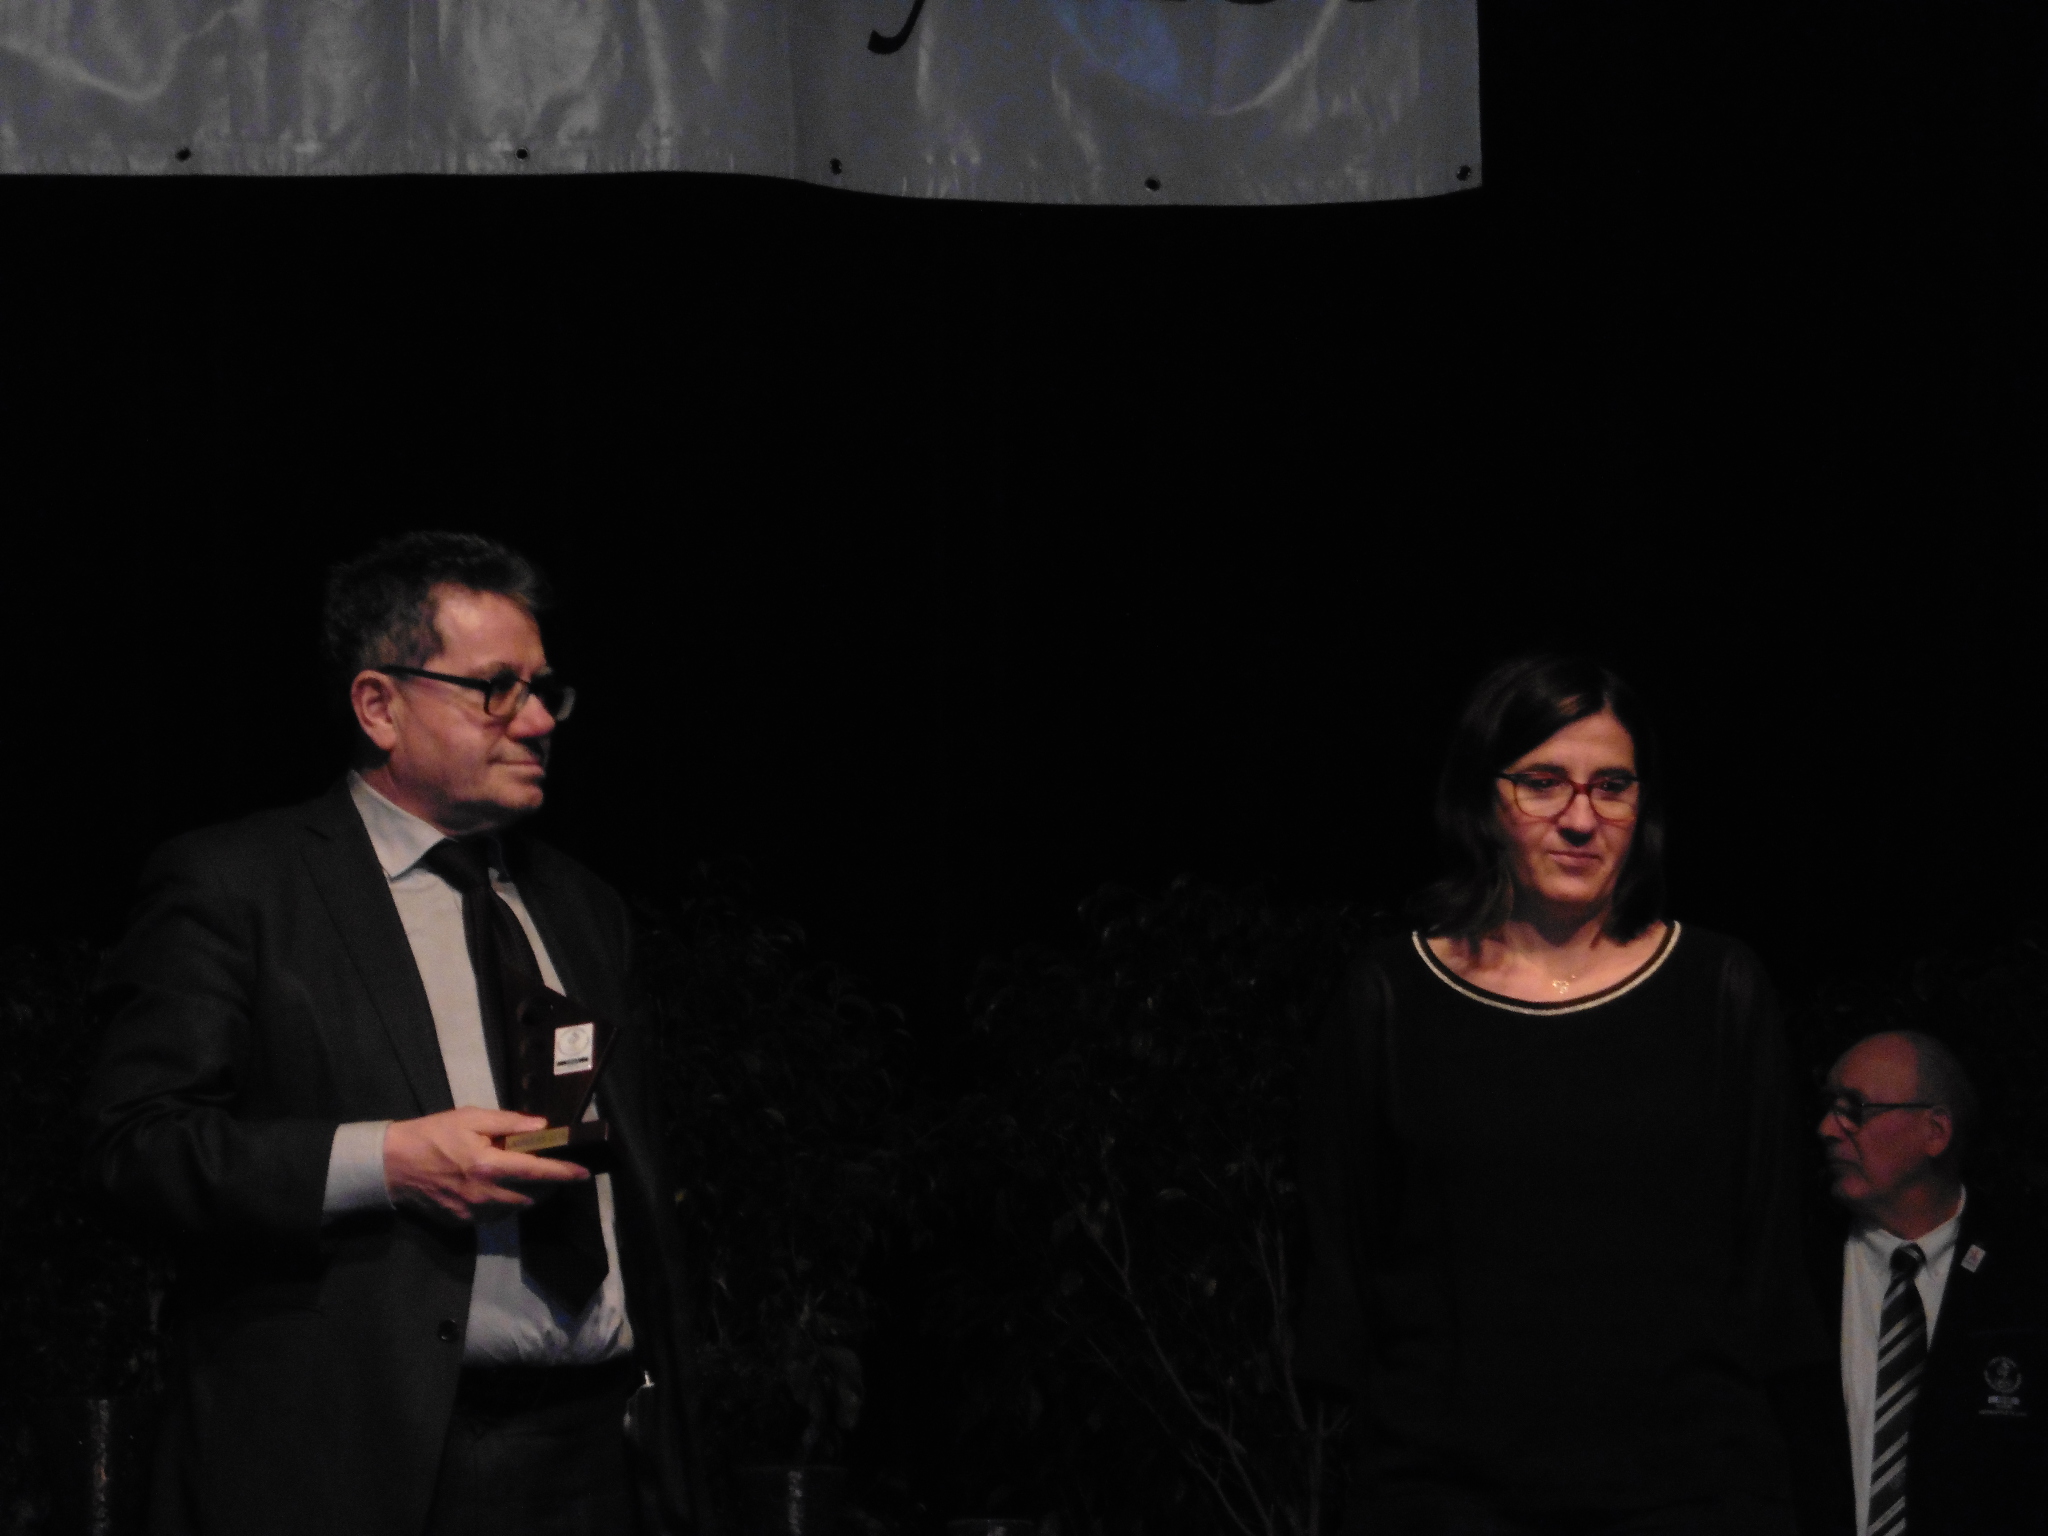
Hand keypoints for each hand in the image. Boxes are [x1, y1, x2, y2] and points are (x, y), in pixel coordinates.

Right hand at [383, 1108, 589, 1223]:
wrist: (392, 1164)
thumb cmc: (433, 1134)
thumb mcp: (470, 1117)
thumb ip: (509, 1122)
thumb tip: (541, 1127)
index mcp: (489, 1165)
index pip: (537, 1172)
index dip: (564, 1173)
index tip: (584, 1173)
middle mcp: (485, 1194)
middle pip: (532, 1195)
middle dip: (549, 1185)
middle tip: (554, 1171)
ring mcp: (473, 1212)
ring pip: (515, 1208)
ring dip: (528, 1195)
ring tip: (529, 1178)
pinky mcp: (463, 1222)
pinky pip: (495, 1215)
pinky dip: (506, 1203)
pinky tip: (502, 1188)